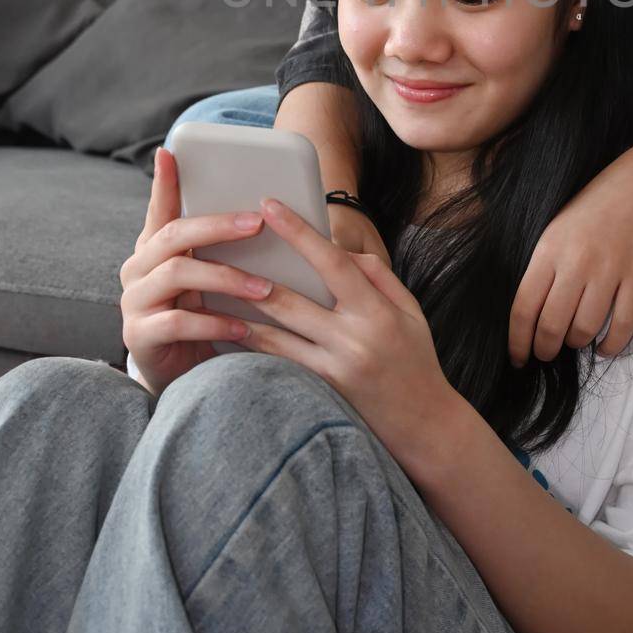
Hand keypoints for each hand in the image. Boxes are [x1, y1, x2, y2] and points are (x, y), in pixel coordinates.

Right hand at [118, 147, 273, 394]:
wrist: (184, 379)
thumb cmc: (205, 320)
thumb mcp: (212, 282)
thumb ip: (224, 252)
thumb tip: (268, 215)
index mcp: (155, 250)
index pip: (159, 209)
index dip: (164, 181)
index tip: (171, 151)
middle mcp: (138, 269)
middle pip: (174, 235)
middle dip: (218, 225)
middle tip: (257, 223)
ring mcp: (134, 302)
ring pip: (178, 274)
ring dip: (227, 278)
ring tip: (265, 288)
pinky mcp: (139, 336)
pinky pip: (178, 322)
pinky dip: (215, 323)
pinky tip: (244, 328)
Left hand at [236, 196, 458, 478]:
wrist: (425, 427)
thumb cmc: (416, 360)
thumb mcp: (410, 311)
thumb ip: (377, 276)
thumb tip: (339, 251)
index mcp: (376, 313)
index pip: (332, 263)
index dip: (299, 232)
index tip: (270, 205)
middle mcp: (351, 342)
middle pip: (287, 300)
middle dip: (249, 271)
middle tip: (218, 244)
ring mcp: (330, 372)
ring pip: (270, 335)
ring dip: (237, 311)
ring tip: (208, 287)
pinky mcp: (316, 395)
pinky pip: (273, 364)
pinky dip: (248, 345)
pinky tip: (223, 329)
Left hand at [507, 154, 632, 366]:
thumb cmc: (593, 207)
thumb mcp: (555, 228)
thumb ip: (542, 267)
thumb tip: (528, 314)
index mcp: (549, 249)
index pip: (524, 308)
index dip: (518, 341)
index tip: (518, 358)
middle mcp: (576, 262)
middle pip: (552, 325)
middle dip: (545, 349)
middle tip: (546, 354)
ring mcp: (609, 271)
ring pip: (585, 329)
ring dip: (577, 343)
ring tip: (574, 340)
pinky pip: (623, 326)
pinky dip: (611, 345)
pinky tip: (604, 347)